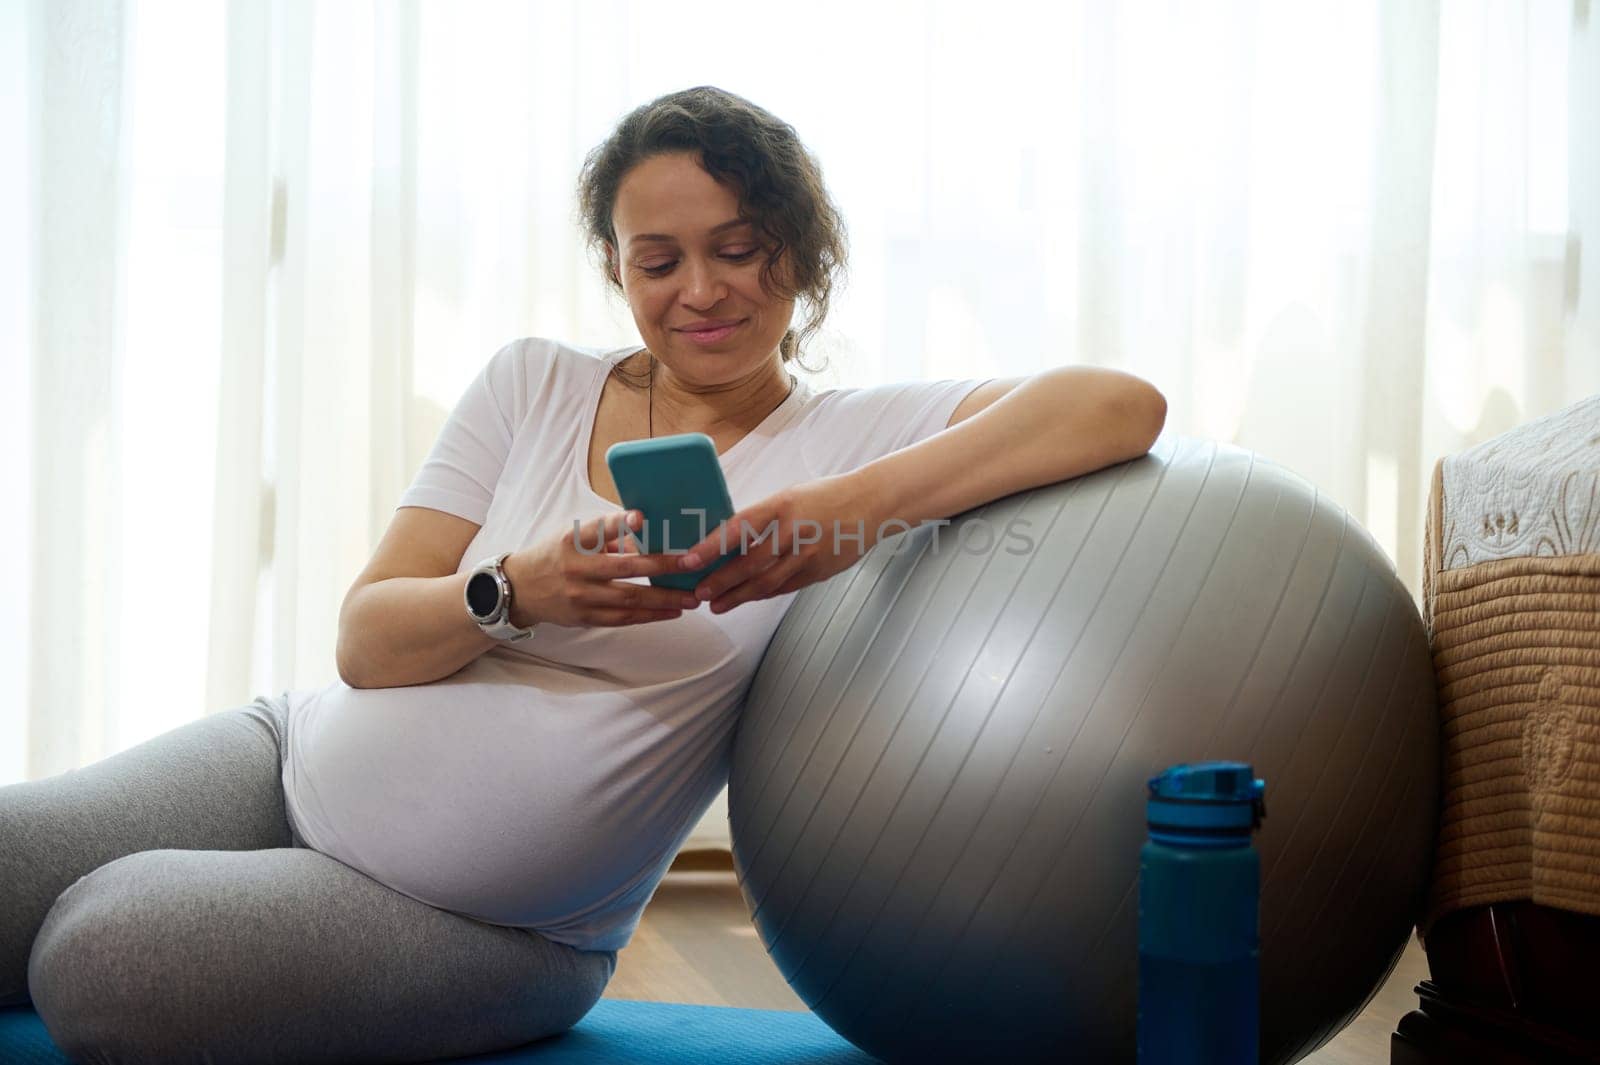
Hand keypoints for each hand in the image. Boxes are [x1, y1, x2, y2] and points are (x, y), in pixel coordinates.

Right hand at [503, 510, 701, 627]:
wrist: (519, 590)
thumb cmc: (556, 556)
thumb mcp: (573, 537)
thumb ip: (608, 538)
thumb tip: (651, 534)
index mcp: (572, 541)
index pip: (598, 529)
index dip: (619, 523)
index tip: (641, 516)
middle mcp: (576, 569)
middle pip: (624, 568)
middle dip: (661, 566)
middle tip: (691, 564)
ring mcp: (580, 596)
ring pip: (629, 599)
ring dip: (664, 599)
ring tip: (692, 597)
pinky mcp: (584, 617)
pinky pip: (623, 619)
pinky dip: (650, 616)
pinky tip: (672, 612)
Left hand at [679, 473, 882, 613]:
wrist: (870, 505)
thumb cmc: (824, 497)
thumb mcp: (790, 496)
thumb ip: (763, 518)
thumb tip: (729, 541)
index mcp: (781, 505)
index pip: (738, 528)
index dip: (710, 547)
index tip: (688, 560)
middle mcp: (792, 531)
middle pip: (749, 563)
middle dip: (720, 581)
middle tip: (698, 593)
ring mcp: (807, 554)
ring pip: (766, 582)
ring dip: (738, 596)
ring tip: (716, 605)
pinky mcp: (818, 572)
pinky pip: (784, 587)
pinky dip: (762, 595)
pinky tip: (745, 600)